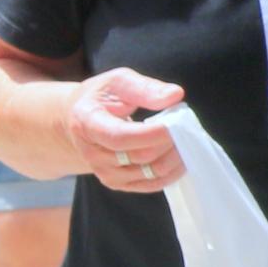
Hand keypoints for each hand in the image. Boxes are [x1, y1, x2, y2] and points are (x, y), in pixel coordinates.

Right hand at [69, 70, 188, 190]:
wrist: (81, 121)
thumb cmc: (102, 97)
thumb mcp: (118, 82)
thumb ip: (145, 88)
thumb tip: (175, 95)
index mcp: (87, 124)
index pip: (120, 137)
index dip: (151, 134)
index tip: (177, 123)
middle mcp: (92, 153)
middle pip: (140, 156)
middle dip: (169, 142)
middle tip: (186, 127)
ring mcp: (104, 172)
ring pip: (151, 173)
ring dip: (174, 157)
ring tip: (185, 139)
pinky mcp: (118, 183)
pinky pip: (153, 184)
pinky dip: (172, 171)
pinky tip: (179, 155)